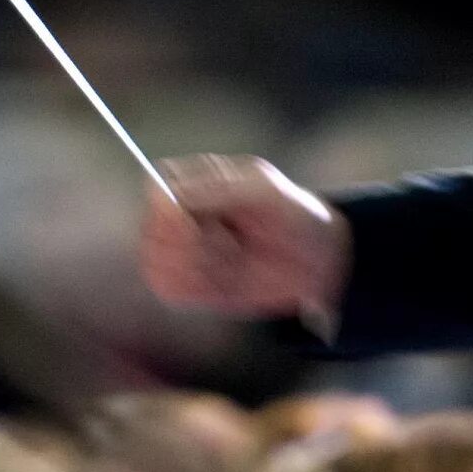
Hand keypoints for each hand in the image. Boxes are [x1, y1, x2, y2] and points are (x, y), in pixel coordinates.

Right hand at [139, 155, 350, 325]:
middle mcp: (184, 214)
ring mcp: (186, 251)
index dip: (166, 209)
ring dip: (192, 267)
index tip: (192, 222)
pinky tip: (223, 283)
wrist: (321, 260)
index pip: (155, 188)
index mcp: (198, 180)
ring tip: (230, 261)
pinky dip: (194, 290)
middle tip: (226, 243)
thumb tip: (168, 196)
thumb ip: (218, 189)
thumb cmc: (296, 214)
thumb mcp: (265, 190)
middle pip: (150, 230)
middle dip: (185, 244)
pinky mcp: (193, 284)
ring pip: (156, 263)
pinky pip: (169, 291)